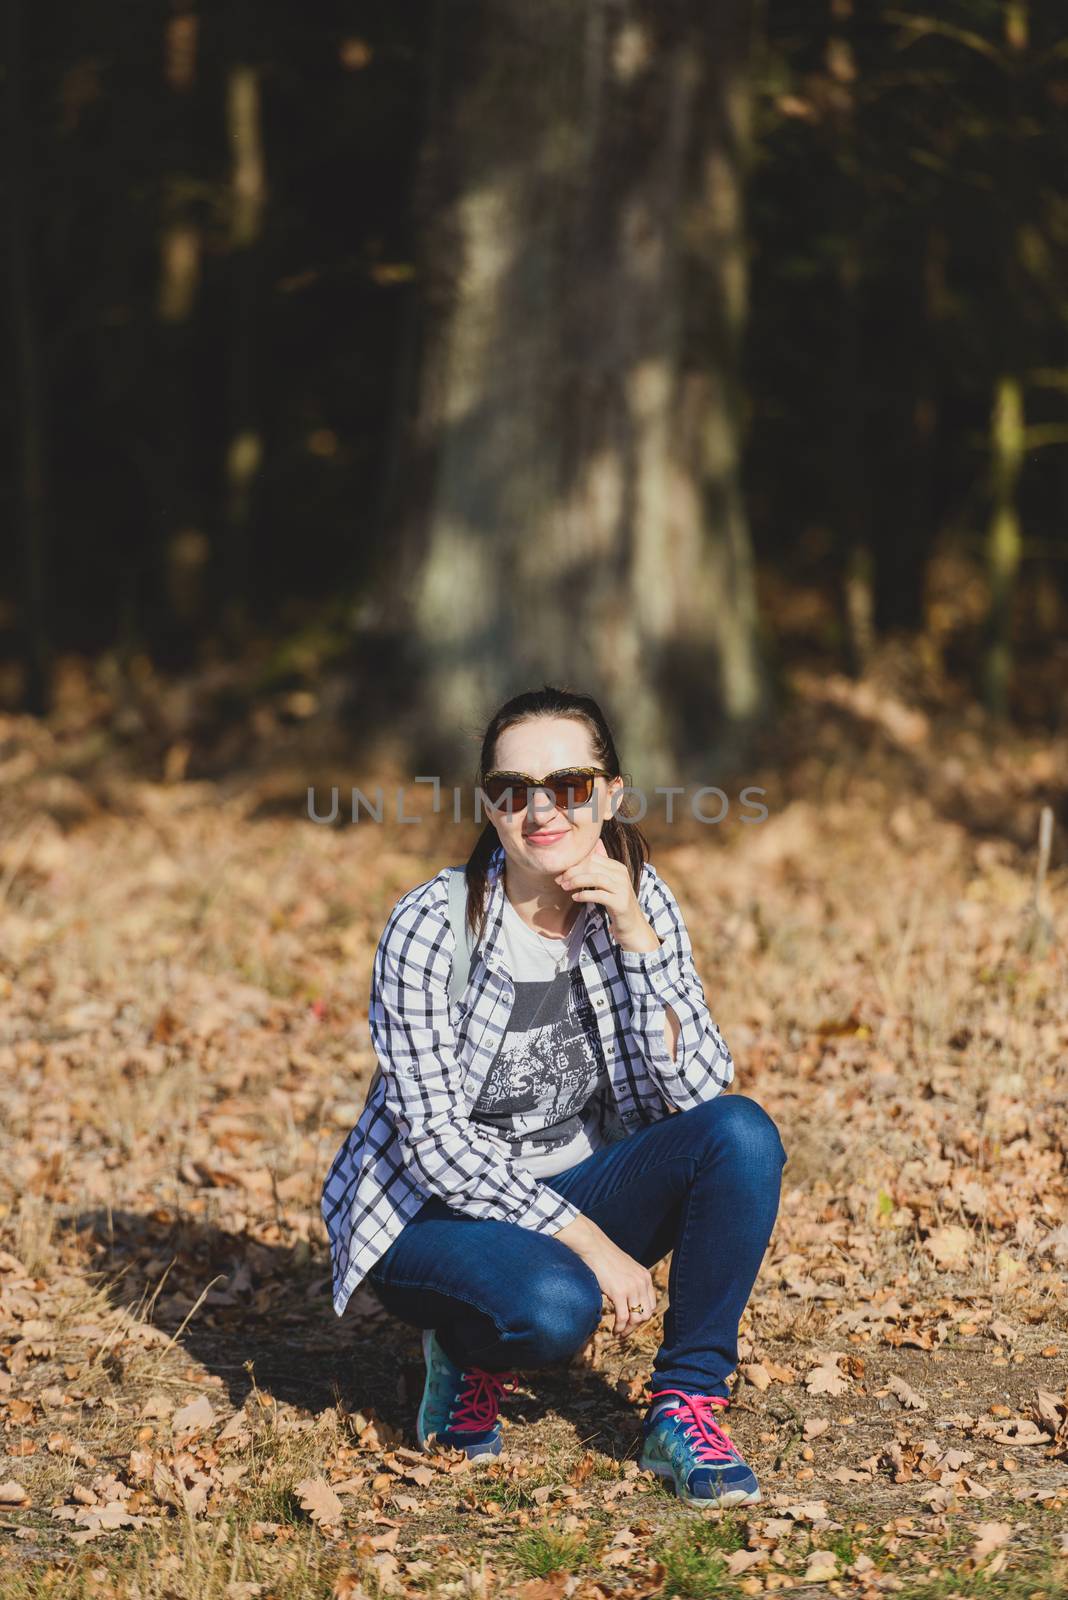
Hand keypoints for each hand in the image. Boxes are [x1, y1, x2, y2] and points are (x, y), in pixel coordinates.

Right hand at [553, 1214, 656, 1338]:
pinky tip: (614, 1330)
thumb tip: (627, 1300)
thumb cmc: (604, 1257)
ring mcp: (631, 1288)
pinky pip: (623, 1318)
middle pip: (646, 1314)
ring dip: (628, 1330)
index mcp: (645, 1277)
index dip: (641, 1317)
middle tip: (625, 1332)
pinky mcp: (619, 1292)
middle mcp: (642, 1282)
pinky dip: (620, 1328)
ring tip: (619, 1333)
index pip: (651, 1305)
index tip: (631, 1323)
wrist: (593, 1246)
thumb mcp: (625, 1269)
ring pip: (636, 1319)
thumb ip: (631, 1282)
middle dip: (635, 1326)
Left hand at [554, 837, 659, 952]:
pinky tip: (575, 897)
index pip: (593, 858)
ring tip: (565, 887)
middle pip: (593, 866)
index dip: (575, 863)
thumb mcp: (609, 883)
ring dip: (577, 881)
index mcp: (618, 867)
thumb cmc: (616, 903)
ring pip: (596, 878)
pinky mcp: (620, 903)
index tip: (562, 872)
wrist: (633, 925)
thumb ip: (600, 868)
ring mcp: (622, 889)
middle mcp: (622, 875)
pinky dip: (585, 895)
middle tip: (560, 880)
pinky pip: (599, 895)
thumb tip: (590, 849)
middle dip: (573, 871)